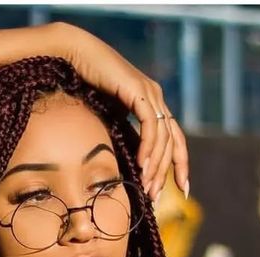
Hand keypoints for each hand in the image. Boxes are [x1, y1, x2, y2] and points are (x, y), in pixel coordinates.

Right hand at [52, 22, 188, 201]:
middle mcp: (156, 97)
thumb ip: (123, 133)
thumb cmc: (86, 84)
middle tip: (156, 198)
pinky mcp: (139, 90)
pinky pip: (150, 125)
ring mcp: (150, 92)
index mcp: (153, 104)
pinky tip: (142, 165)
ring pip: (162, 138)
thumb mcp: (110, 116)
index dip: (180, 165)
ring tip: (147, 188)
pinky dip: (148, 147)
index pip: (175, 139)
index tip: (183, 189)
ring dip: (155, 166)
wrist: (76, 55)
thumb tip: (126, 163)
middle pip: (172, 143)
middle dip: (165, 174)